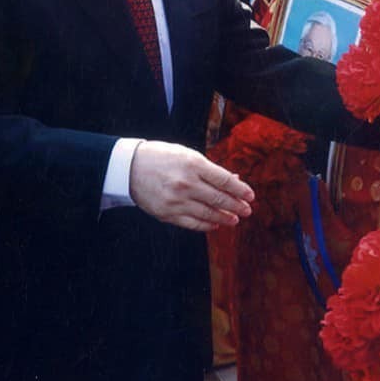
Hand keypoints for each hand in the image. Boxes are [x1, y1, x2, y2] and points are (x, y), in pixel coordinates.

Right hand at [129, 140, 253, 231]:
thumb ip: (211, 169)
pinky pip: (192, 223)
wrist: (129, 168)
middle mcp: (186, 183)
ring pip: (208, 213)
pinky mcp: (167, 214)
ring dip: (225, 218)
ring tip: (234, 220)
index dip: (241, 190)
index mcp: (193, 164)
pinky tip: (215, 224)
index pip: (225, 181)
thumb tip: (234, 181)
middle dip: (237, 206)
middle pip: (219, 199)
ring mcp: (176, 200)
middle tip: (247, 210)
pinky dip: (206, 225)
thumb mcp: (188, 155)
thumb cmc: (163, 158)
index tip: (250, 196)